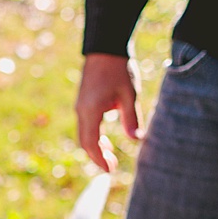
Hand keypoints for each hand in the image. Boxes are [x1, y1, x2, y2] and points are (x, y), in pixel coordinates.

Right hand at [75, 53, 141, 171]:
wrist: (104, 48)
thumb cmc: (119, 69)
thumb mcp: (129, 94)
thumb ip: (132, 118)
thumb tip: (137, 139)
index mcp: (91, 111)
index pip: (92, 143)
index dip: (100, 159)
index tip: (110, 171)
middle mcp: (81, 110)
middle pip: (84, 142)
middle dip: (96, 157)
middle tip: (112, 167)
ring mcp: (80, 106)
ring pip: (84, 134)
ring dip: (95, 147)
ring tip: (110, 155)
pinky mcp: (83, 102)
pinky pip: (85, 125)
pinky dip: (94, 136)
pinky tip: (105, 139)